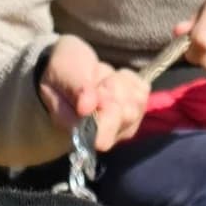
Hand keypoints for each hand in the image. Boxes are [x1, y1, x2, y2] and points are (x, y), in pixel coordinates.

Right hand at [37, 34, 149, 151]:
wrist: (71, 67)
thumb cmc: (62, 74)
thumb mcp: (62, 75)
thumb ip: (75, 91)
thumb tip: (86, 107)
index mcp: (83, 135)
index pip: (103, 138)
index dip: (104, 111)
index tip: (95, 91)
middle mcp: (106, 136)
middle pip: (125, 115)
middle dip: (111, 91)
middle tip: (96, 85)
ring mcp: (126, 122)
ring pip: (136, 102)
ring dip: (119, 84)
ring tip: (102, 82)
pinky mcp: (138, 106)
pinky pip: (143, 90)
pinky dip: (129, 79)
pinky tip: (113, 80)